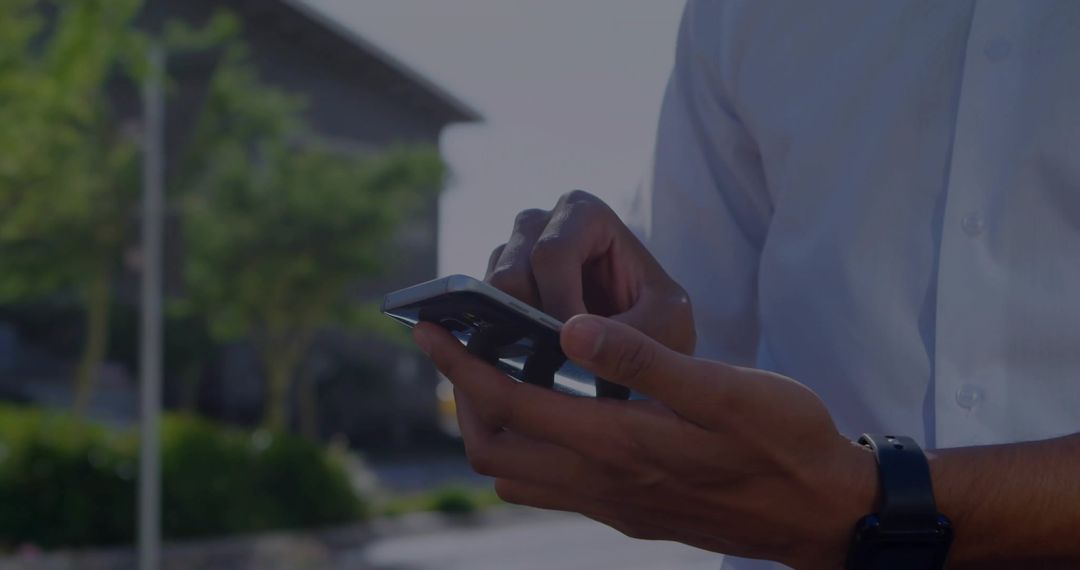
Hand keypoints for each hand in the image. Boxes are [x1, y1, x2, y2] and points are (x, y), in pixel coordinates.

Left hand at [413, 314, 878, 569]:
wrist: (823, 511)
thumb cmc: (785, 439)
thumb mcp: (725, 389)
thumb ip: (644, 359)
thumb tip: (569, 328)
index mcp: (619, 444)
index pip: (509, 404)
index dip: (459, 365)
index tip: (429, 329)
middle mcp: (603, 482)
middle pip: (494, 448)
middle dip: (462, 399)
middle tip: (459, 351)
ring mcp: (613, 504)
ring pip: (516, 473)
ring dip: (491, 426)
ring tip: (494, 376)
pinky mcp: (628, 512)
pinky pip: (550, 486)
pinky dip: (527, 449)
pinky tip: (550, 414)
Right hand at [486, 190, 694, 354]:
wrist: (646, 347)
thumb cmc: (661, 325)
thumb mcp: (666, 328)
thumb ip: (631, 337)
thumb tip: (568, 335)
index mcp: (584, 213)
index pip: (552, 254)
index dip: (559, 304)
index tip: (577, 351)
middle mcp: (540, 223)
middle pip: (510, 274)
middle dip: (532, 325)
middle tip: (560, 365)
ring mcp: (511, 253)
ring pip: (490, 296)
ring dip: (514, 337)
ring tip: (549, 369)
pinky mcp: (494, 287)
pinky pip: (479, 312)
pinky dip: (500, 343)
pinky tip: (530, 366)